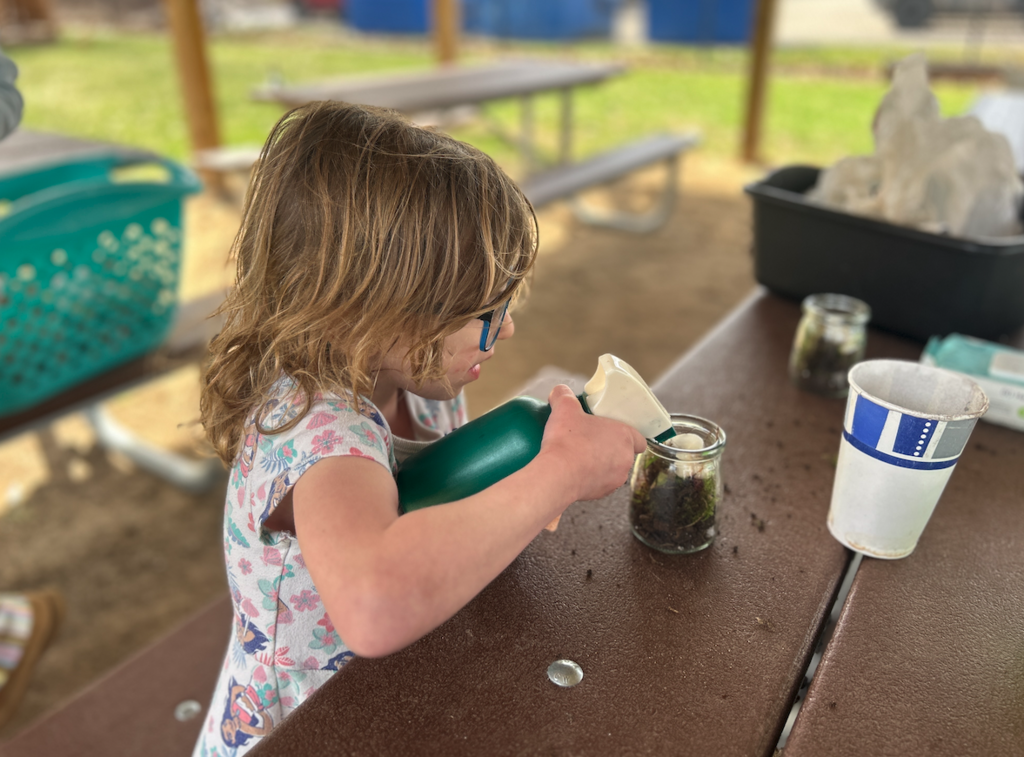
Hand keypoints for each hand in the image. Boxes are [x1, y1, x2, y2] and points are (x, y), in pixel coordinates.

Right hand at [539, 384, 647, 503]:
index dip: (627, 435)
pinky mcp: (602, 493)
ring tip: (581, 456)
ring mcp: (615, 479)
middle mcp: (626, 459)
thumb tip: (560, 391)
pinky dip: (591, 477)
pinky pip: (600, 482)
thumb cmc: (567, 441)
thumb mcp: (564, 408)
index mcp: (625, 436)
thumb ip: (563, 395)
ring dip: (601, 463)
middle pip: (624, 453)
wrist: (557, 475)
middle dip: (609, 448)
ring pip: (612, 469)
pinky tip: (575, 471)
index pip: (639, 438)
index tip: (611, 432)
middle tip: (590, 440)